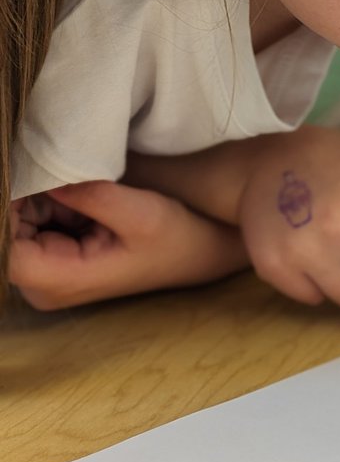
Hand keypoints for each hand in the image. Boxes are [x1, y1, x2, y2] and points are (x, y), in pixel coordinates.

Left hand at [10, 182, 245, 310]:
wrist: (198, 251)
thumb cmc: (174, 238)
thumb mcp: (139, 212)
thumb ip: (88, 196)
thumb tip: (44, 174)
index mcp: (59, 281)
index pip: (2, 245)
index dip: (8, 208)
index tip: (31, 176)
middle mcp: (44, 286)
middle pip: (5, 234)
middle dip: (25, 199)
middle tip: (63, 176)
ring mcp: (47, 275)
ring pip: (16, 225)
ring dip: (39, 199)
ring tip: (80, 187)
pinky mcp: (55, 260)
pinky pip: (32, 224)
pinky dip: (49, 203)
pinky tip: (78, 196)